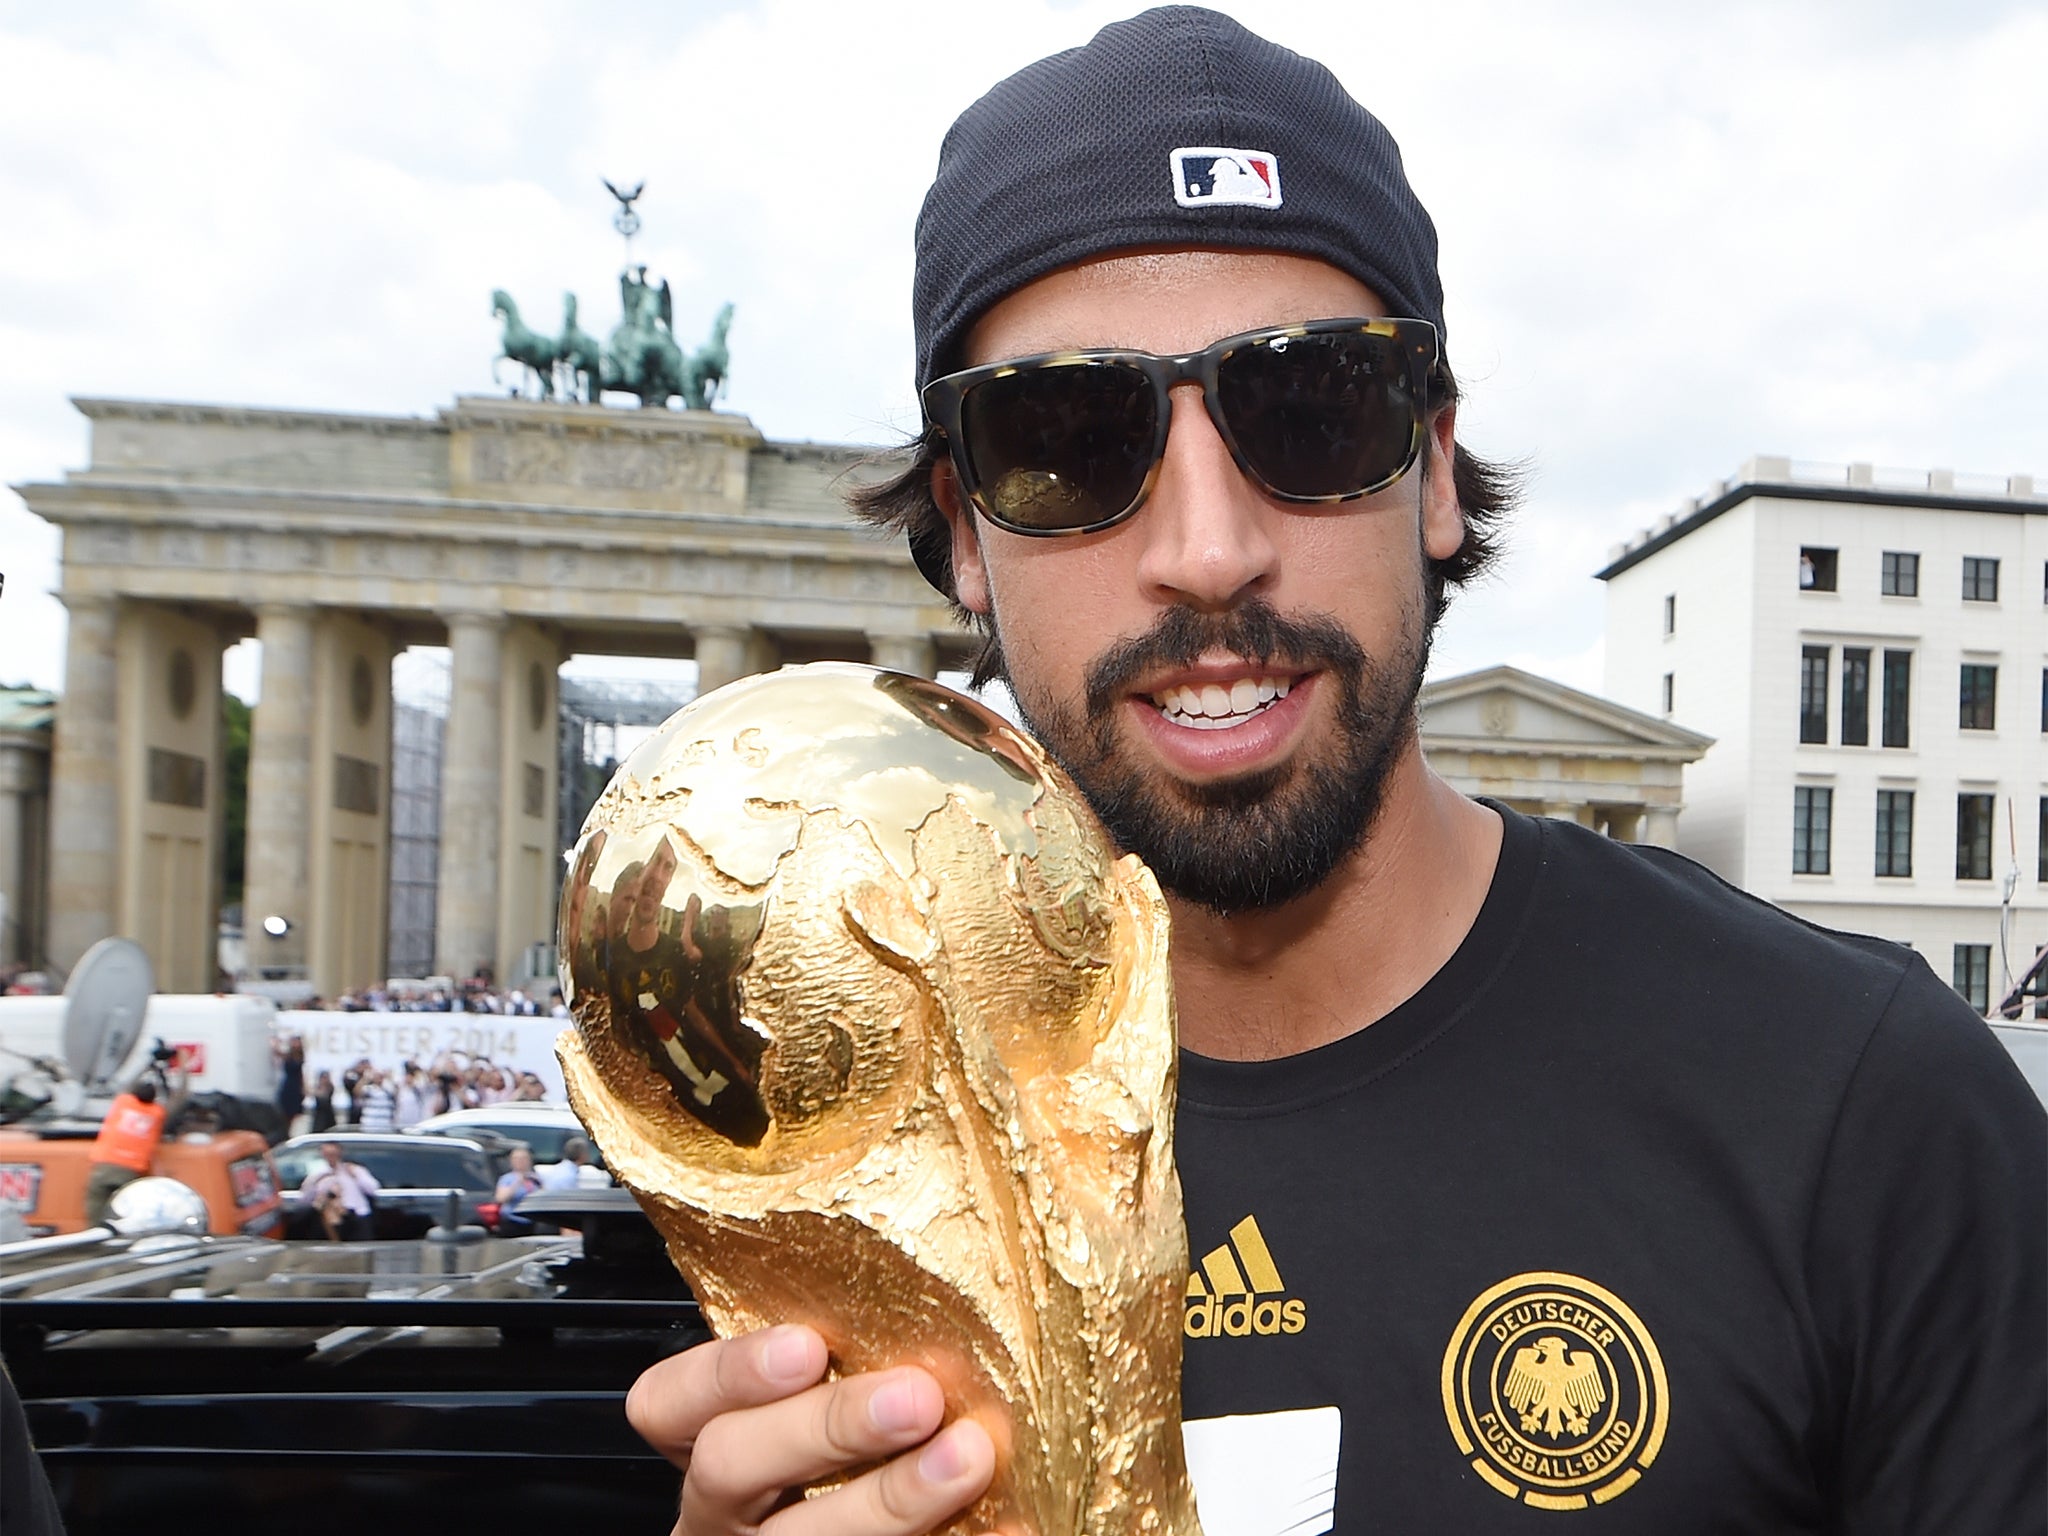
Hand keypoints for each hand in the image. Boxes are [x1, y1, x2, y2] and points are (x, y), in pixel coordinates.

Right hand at [627, 1324, 997, 1534]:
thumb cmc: (845, 1452)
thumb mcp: (812, 1400)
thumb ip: (840, 1355)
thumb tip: (925, 1270)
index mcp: (709, 1442)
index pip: (667, 1402)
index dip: (727, 1372)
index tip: (805, 1344)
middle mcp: (723, 1512)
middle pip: (732, 1465)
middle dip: (826, 1426)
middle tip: (914, 1397)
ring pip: (803, 1535)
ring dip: (893, 1497)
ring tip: (969, 1456)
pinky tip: (1008, 1524)